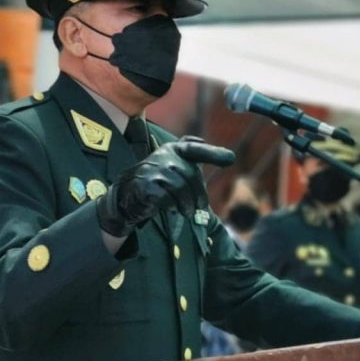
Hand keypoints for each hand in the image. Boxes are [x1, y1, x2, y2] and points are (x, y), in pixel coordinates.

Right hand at [95, 137, 235, 235]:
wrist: (128, 195)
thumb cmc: (156, 181)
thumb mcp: (173, 165)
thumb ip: (195, 156)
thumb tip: (229, 154)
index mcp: (172, 149)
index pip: (193, 149)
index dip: (212, 153)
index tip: (231, 159)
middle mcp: (163, 156)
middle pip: (190, 176)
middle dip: (198, 194)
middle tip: (200, 207)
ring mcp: (154, 170)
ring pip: (181, 188)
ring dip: (187, 204)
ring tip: (186, 211)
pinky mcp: (148, 186)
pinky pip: (168, 198)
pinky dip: (173, 206)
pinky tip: (170, 208)